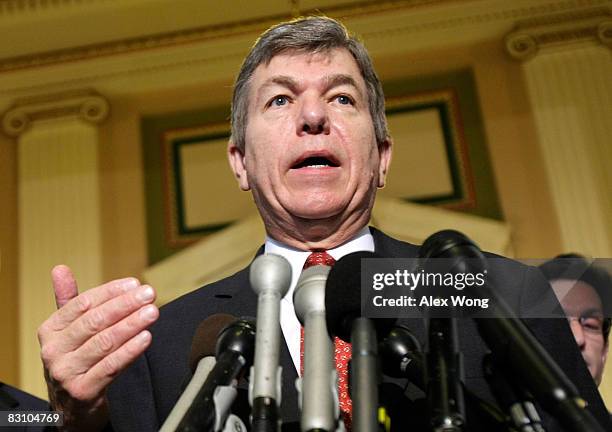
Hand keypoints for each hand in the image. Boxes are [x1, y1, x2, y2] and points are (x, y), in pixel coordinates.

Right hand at [38, 265, 158, 430]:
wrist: (72, 408)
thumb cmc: (76, 359)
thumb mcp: (68, 331)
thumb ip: (69, 300)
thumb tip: (60, 268)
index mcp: (50, 330)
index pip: (82, 303)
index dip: (110, 292)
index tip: (135, 283)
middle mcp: (54, 351)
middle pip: (94, 321)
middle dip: (125, 305)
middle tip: (149, 293)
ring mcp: (66, 373)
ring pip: (105, 343)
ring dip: (132, 324)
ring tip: (153, 311)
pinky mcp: (83, 391)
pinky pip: (111, 367)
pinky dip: (131, 351)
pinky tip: (146, 337)